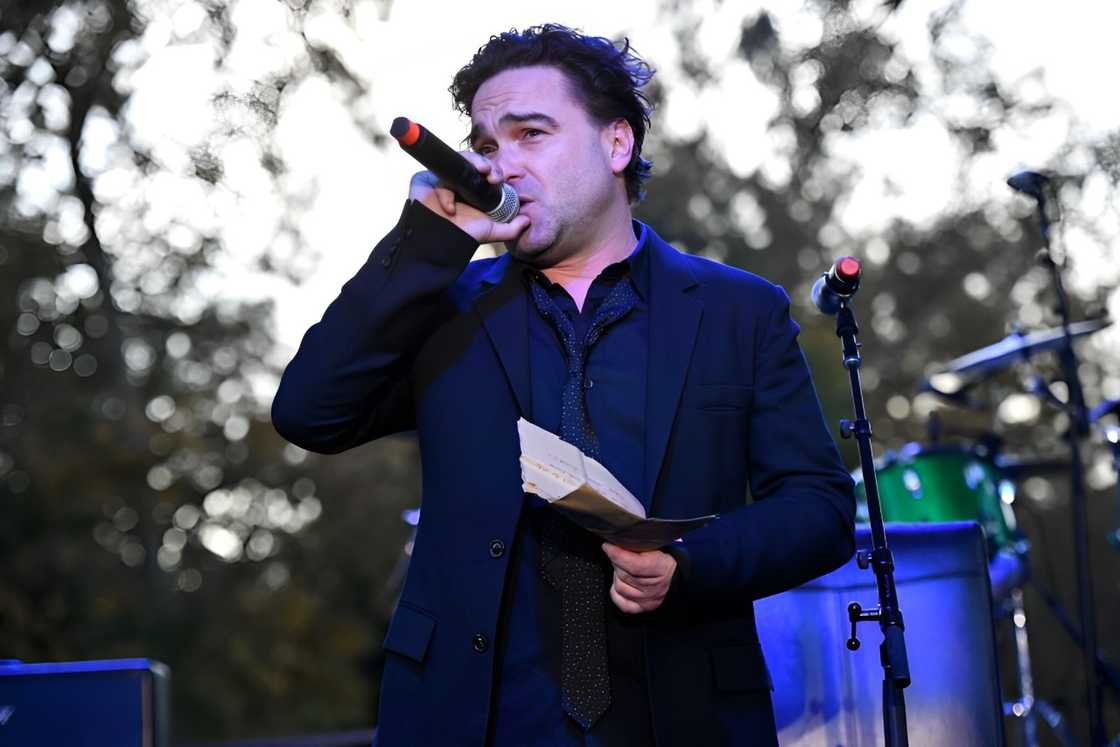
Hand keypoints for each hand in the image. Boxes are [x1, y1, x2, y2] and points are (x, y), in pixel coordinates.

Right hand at [407, 151, 529, 244]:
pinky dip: (444, 193)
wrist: (439, 245)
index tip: (497, 179)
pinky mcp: (424, 181)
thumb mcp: (491, 232)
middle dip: (481, 162)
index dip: (492, 170)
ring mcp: (441, 179)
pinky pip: (435, 179)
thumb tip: (528, 221)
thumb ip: (511, 228)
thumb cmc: (463, 235)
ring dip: (468, 163)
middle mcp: (458, 180)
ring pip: (454, 162)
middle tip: (488, 170)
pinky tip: (450, 208)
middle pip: (469, 161)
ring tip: (479, 171)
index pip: (484, 171)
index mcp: (474, 187)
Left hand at [601, 543, 676, 613]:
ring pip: (619, 587)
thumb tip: (618, 542)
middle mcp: (654, 588)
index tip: (608, 546)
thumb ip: (638, 546)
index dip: (617, 554)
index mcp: (661, 568)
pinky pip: (620, 601)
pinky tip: (619, 582)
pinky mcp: (641, 608)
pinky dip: (615, 591)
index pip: (634, 564)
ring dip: (616, 576)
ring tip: (623, 568)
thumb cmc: (662, 560)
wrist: (675, 578)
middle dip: (616, 562)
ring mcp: (647, 600)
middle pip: (624, 575)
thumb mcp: (655, 548)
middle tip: (618, 554)